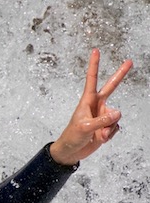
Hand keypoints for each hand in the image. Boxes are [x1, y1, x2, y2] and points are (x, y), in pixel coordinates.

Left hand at [49, 49, 131, 166]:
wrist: (72, 151)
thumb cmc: (73, 136)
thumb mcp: (85, 128)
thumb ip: (102, 120)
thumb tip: (118, 113)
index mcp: (87, 100)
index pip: (92, 79)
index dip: (94, 65)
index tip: (96, 51)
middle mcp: (97, 105)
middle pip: (111, 88)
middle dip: (120, 75)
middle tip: (130, 61)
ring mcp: (103, 115)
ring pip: (115, 117)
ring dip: (108, 128)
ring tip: (96, 135)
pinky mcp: (107, 126)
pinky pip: (115, 127)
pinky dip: (109, 135)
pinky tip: (100, 138)